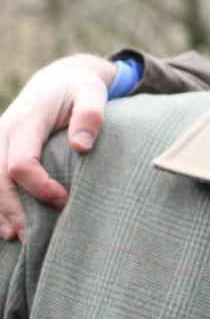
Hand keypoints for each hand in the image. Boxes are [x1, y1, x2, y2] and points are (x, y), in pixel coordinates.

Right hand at [0, 54, 116, 240]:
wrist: (57, 81)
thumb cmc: (79, 91)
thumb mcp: (92, 94)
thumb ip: (90, 116)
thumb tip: (81, 147)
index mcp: (27, 121)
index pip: (22, 163)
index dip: (39, 187)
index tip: (63, 200)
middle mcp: (4, 130)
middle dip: (11, 209)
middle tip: (29, 237)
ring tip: (11, 237)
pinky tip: (2, 224)